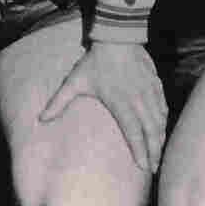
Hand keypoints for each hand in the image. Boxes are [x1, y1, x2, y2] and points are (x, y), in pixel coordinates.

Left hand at [39, 43, 166, 173]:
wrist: (117, 36)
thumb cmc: (95, 62)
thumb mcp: (75, 82)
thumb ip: (58, 102)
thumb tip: (40, 119)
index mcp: (120, 103)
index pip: (133, 132)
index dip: (140, 151)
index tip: (143, 168)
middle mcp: (138, 99)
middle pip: (151, 130)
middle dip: (154, 151)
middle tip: (154, 169)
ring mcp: (149, 91)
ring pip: (160, 119)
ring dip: (160, 137)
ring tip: (159, 153)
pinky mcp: (155, 83)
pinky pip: (163, 105)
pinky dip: (164, 119)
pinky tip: (163, 127)